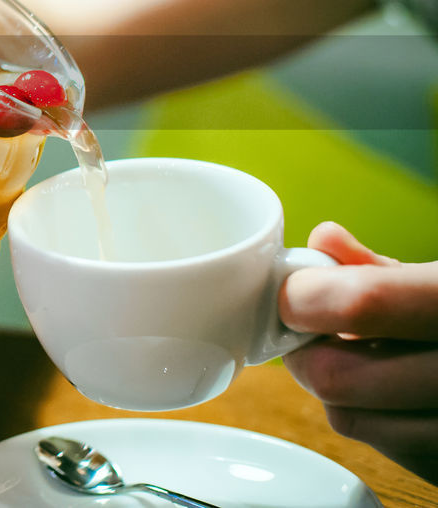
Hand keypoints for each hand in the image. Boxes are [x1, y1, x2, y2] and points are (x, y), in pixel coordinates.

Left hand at [280, 221, 437, 482]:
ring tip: (369, 360)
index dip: (307, 297)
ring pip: (354, 421)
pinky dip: (382, 424)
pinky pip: (396, 454)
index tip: (293, 291)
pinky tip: (404, 396)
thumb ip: (388, 269)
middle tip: (312, 332)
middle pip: (341, 378)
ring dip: (343, 392)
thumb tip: (324, 244)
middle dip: (311, 352)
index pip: (362, 302)